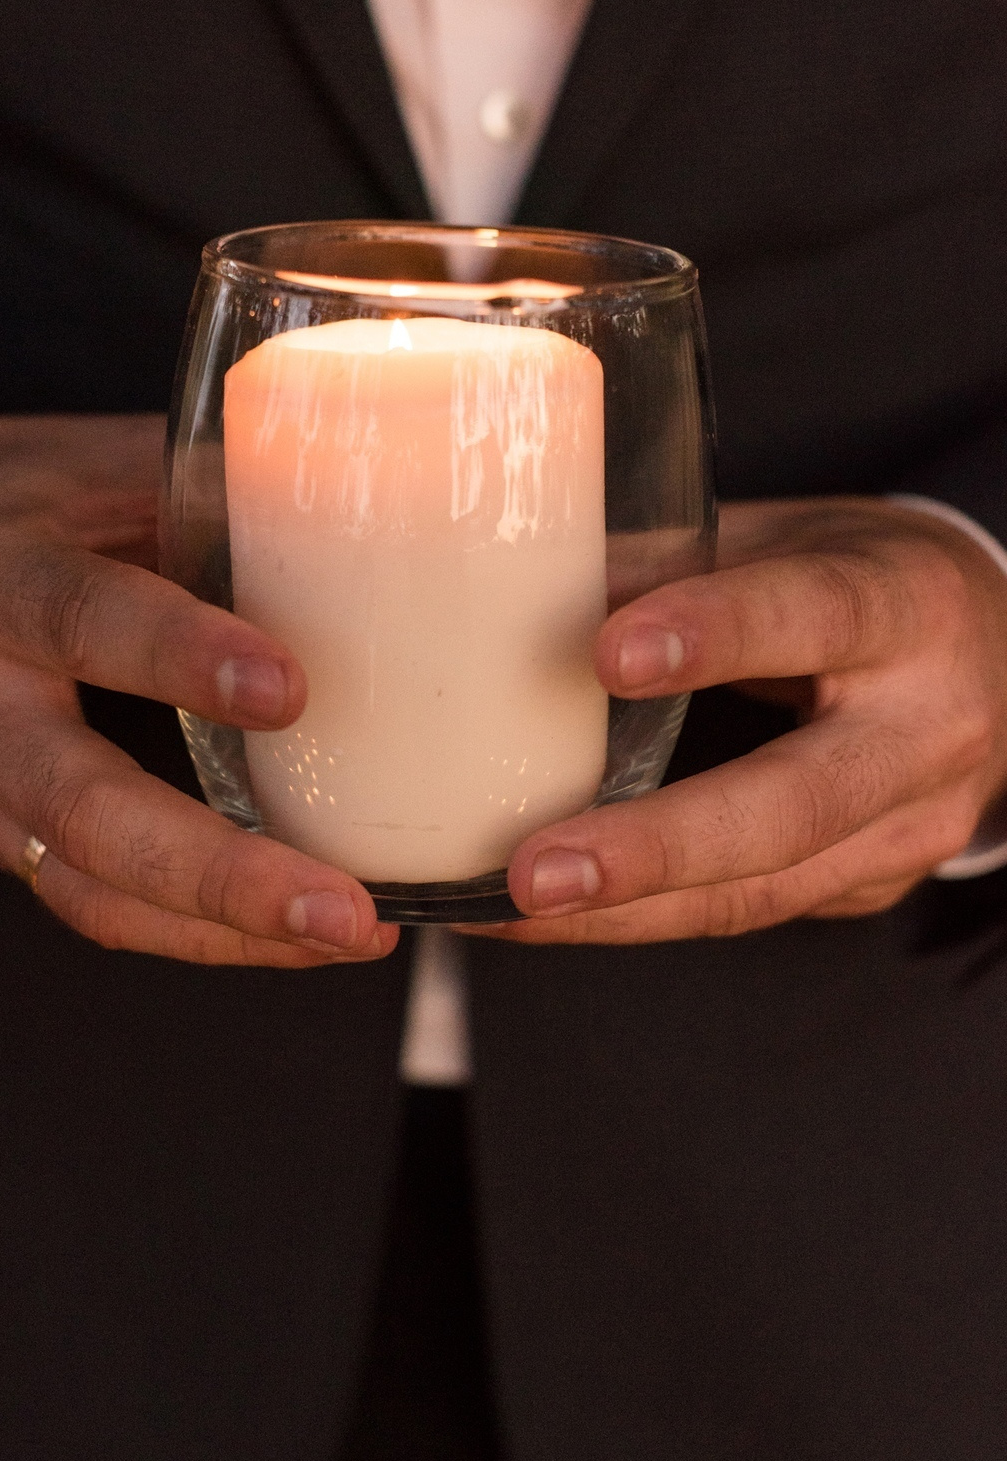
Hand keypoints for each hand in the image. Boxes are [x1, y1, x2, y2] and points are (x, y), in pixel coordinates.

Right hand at [0, 414, 398, 965]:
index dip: (177, 656)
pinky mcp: (0, 838)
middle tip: (342, 906)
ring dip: (221, 927)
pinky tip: (293, 933)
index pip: (77, 618)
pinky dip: (196, 932)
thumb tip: (364, 495)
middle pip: (80, 807)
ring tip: (347, 933)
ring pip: (87, 885)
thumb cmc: (8, 506)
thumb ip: (202, 487)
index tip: (288, 691)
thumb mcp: (86, 464)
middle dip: (216, 869)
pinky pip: (94, 906)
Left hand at [474, 497, 1006, 942]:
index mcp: (907, 608)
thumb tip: (511, 580)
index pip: (817, 615)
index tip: (607, 652)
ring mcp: (909, 826)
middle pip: (793, 805)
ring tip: (503, 908)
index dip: (717, 632)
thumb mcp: (782, 541)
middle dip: (656, 847)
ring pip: (764, 888)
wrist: (989, 663)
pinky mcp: (870, 885)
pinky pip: (743, 910)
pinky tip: (534, 916)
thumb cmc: (855, 584)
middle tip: (536, 870)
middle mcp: (926, 730)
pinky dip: (632, 920)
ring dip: (623, 912)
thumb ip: (666, 561)